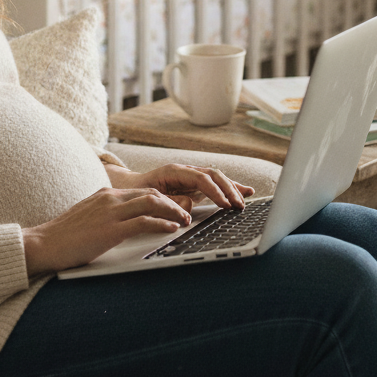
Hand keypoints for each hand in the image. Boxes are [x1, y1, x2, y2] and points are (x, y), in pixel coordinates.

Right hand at [22, 187, 191, 275]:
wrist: (43, 244)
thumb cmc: (63, 237)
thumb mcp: (88, 218)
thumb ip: (106, 215)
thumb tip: (122, 223)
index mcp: (105, 195)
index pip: (142, 191)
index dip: (162, 199)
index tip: (174, 208)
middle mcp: (110, 199)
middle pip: (151, 193)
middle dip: (172, 203)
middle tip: (185, 213)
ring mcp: (111, 212)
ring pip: (152, 203)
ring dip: (173, 211)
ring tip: (184, 221)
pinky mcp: (110, 229)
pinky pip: (143, 222)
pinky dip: (161, 224)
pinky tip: (171, 229)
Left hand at [104, 162, 254, 213]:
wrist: (129, 188)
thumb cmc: (138, 193)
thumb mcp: (150, 199)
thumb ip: (170, 202)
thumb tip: (190, 205)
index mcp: (174, 171)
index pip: (201, 179)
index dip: (215, 191)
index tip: (225, 205)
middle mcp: (185, 171)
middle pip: (213, 175)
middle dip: (228, 189)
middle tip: (239, 205)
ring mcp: (191, 176)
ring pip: (217, 178)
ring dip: (232, 188)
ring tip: (246, 199)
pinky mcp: (194, 184)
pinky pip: (215, 184)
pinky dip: (230, 188)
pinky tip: (244, 192)